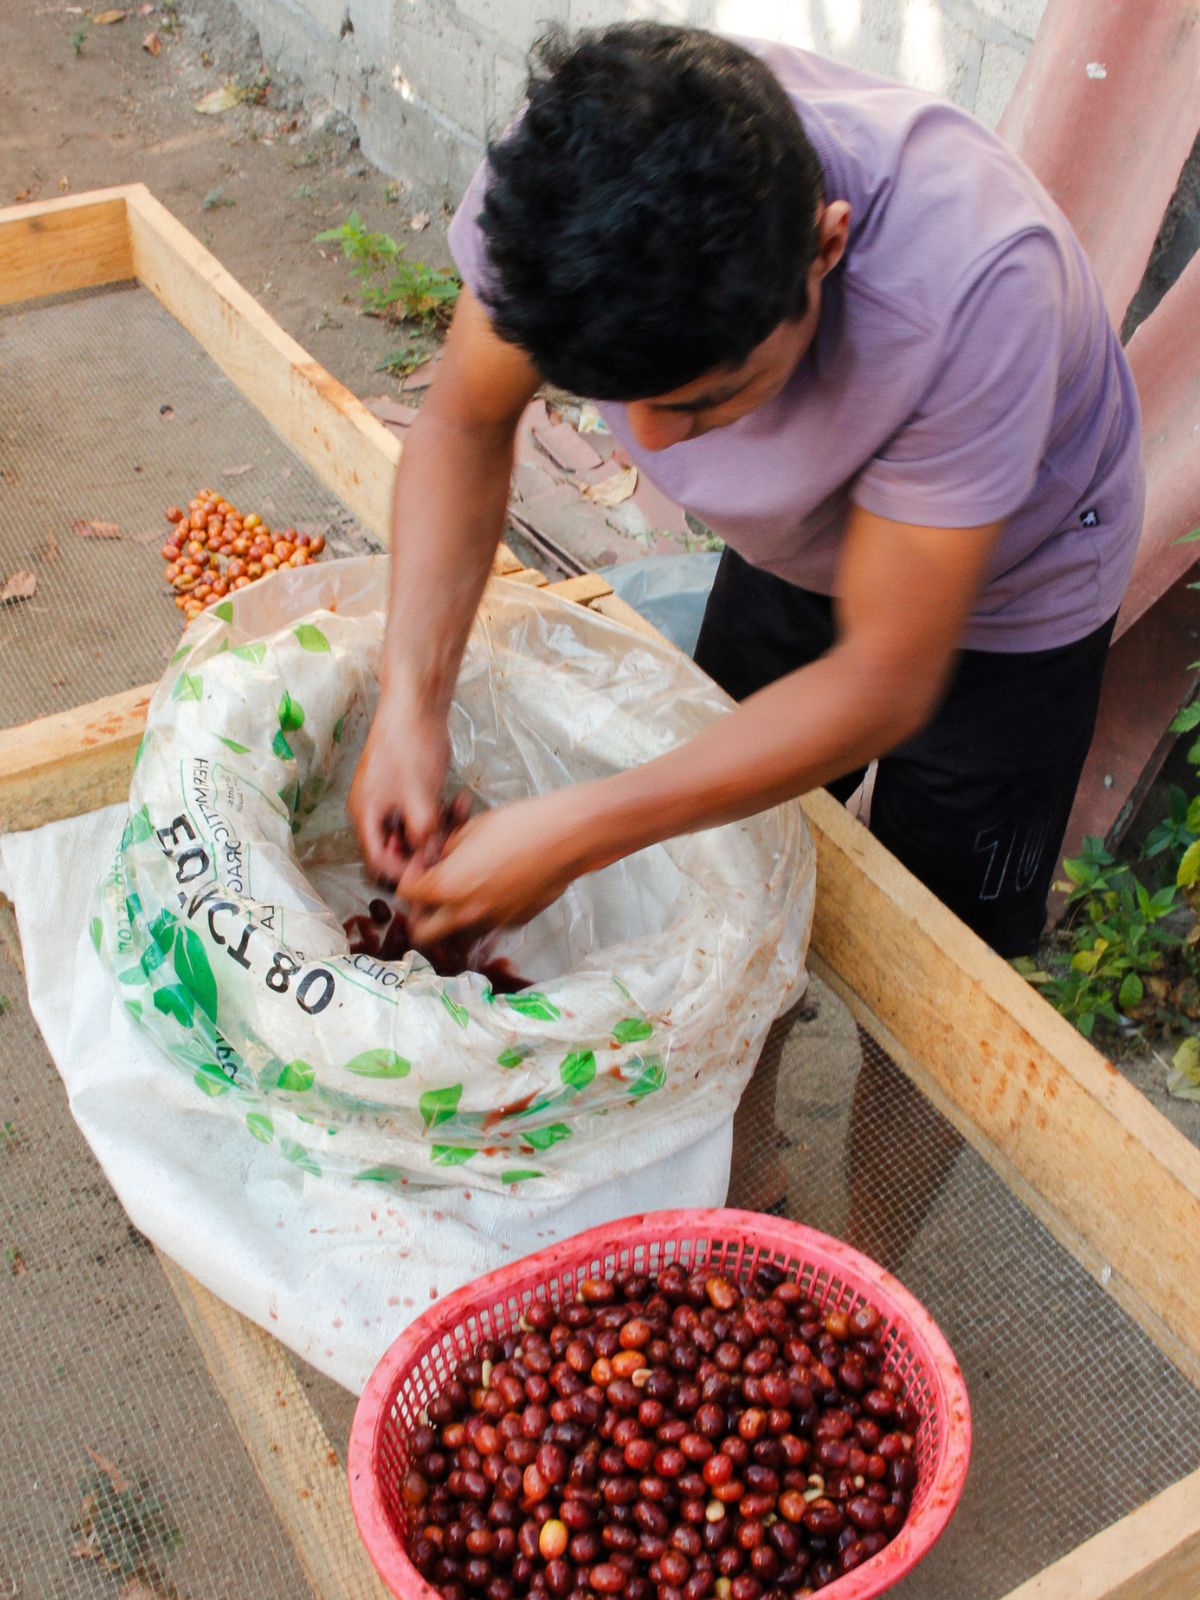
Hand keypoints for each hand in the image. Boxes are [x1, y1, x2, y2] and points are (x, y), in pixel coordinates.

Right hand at [348, 689, 449, 883]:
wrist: (416, 705)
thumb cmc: (411, 747)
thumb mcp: (421, 798)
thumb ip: (424, 835)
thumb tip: (431, 862)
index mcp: (366, 815)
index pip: (378, 861)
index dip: (405, 870)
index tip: (432, 869)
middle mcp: (372, 810)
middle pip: (396, 848)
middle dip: (425, 849)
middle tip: (450, 842)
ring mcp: (389, 798)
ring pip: (413, 830)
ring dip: (437, 829)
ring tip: (460, 816)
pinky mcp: (406, 788)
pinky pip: (420, 813)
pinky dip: (439, 812)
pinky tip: (460, 801)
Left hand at [399, 788, 601, 942]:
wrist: (566, 839)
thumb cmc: (519, 825)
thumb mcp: (471, 829)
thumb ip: (446, 851)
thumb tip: (437, 860)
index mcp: (448, 885)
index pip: (407, 894)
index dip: (408, 878)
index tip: (421, 866)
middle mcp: (466, 912)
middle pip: (421, 934)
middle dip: (419, 916)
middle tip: (429, 895)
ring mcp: (492, 922)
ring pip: (455, 936)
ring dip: (450, 920)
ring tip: (462, 894)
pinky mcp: (514, 923)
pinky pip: (487, 927)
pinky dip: (482, 915)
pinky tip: (494, 890)